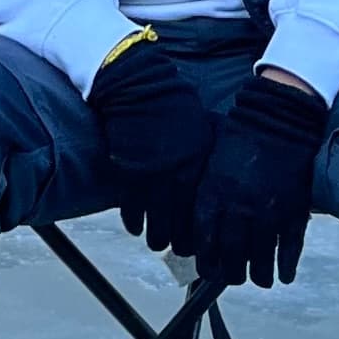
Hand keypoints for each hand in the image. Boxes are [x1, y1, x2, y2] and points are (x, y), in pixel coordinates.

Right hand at [88, 40, 217, 252]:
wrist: (137, 89)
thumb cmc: (170, 105)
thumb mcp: (199, 129)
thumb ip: (203, 158)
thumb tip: (209, 183)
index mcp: (200, 164)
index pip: (205, 209)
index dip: (204, 229)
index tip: (203, 239)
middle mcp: (180, 176)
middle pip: (184, 223)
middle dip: (181, 241)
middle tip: (179, 249)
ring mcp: (153, 179)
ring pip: (157, 223)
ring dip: (156, 237)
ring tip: (157, 243)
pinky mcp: (128, 177)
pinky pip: (132, 210)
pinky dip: (133, 222)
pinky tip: (136, 227)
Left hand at [191, 70, 330, 290]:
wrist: (280, 121)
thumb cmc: (240, 140)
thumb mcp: (212, 165)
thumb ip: (206, 198)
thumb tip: (202, 231)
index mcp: (213, 195)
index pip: (204, 242)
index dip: (206, 261)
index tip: (209, 268)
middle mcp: (238, 208)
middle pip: (231, 257)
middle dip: (231, 274)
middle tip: (234, 278)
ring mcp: (268, 212)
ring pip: (260, 259)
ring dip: (259, 276)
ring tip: (260, 279)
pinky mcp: (294, 211)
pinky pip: (289, 249)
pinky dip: (286, 267)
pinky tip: (283, 276)